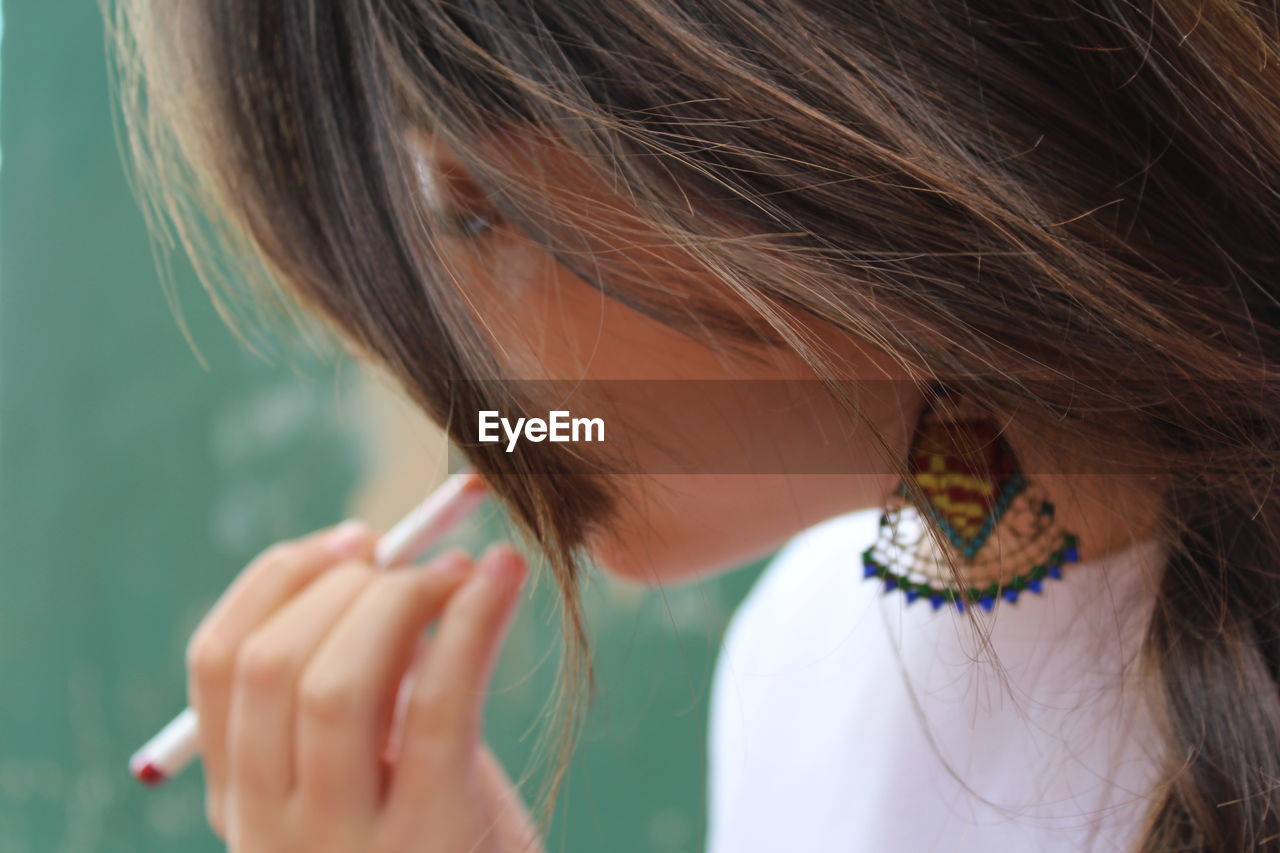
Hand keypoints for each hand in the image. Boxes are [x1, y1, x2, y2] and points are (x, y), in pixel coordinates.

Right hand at [184, 520, 544, 851]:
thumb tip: (392, 564)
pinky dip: (473, 624)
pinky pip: (438, 707)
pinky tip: (503, 578)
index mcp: (241, 800)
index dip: (280, 580)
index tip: (353, 542)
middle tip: (421, 559)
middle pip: (270, 664)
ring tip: (465, 572)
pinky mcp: (430, 837)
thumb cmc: (443, 845)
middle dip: (347, 583)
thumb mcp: (374, 772)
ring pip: (334, 685)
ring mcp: (344, 843)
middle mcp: (270, 828)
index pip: (216, 662)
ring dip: (403, 599)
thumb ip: (363, 689)